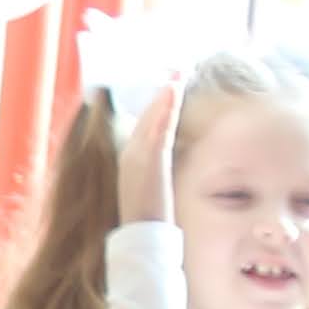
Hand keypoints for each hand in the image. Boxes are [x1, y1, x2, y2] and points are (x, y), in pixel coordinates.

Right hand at [124, 80, 178, 227]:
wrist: (141, 238)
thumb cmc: (148, 218)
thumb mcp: (151, 189)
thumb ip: (155, 172)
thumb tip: (164, 160)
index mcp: (131, 161)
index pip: (144, 127)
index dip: (157, 106)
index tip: (171, 86)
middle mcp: (130, 155)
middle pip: (146, 118)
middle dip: (162, 95)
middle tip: (178, 70)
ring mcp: (138, 158)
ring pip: (152, 121)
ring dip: (164, 97)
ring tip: (178, 75)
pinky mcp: (150, 162)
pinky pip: (158, 131)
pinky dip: (164, 111)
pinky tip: (172, 92)